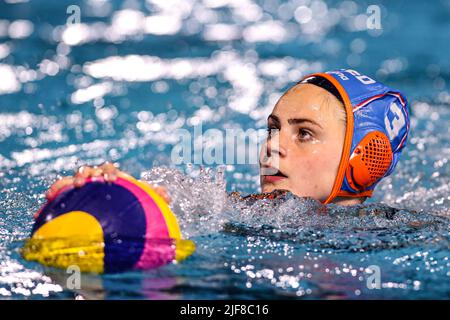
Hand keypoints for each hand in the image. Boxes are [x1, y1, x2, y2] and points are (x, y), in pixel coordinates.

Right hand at [45, 162, 171, 203]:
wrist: (112, 209)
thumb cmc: (127, 202)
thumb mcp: (140, 200)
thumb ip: (152, 196)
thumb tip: (169, 196)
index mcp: (111, 176)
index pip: (109, 169)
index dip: (109, 172)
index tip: (112, 180)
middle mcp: (93, 179)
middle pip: (87, 171)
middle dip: (85, 174)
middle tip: (84, 182)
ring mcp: (79, 186)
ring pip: (69, 181)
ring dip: (64, 184)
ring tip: (56, 193)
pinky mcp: (67, 197)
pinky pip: (57, 196)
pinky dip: (50, 200)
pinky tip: (41, 212)